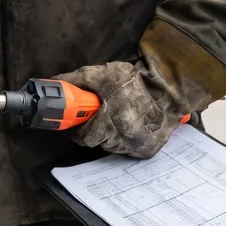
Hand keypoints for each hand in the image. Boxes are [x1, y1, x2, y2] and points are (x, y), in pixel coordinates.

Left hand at [60, 60, 188, 158]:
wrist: (168, 89)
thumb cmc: (135, 81)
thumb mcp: (103, 74)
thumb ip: (78, 79)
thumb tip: (57, 82)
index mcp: (112, 122)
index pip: (85, 137)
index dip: (78, 130)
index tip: (76, 123)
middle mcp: (125, 138)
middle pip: (98, 142)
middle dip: (93, 132)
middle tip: (95, 119)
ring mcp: (137, 146)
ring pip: (113, 147)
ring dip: (109, 136)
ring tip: (114, 118)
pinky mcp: (147, 151)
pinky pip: (127, 149)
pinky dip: (124, 140)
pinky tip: (127, 125)